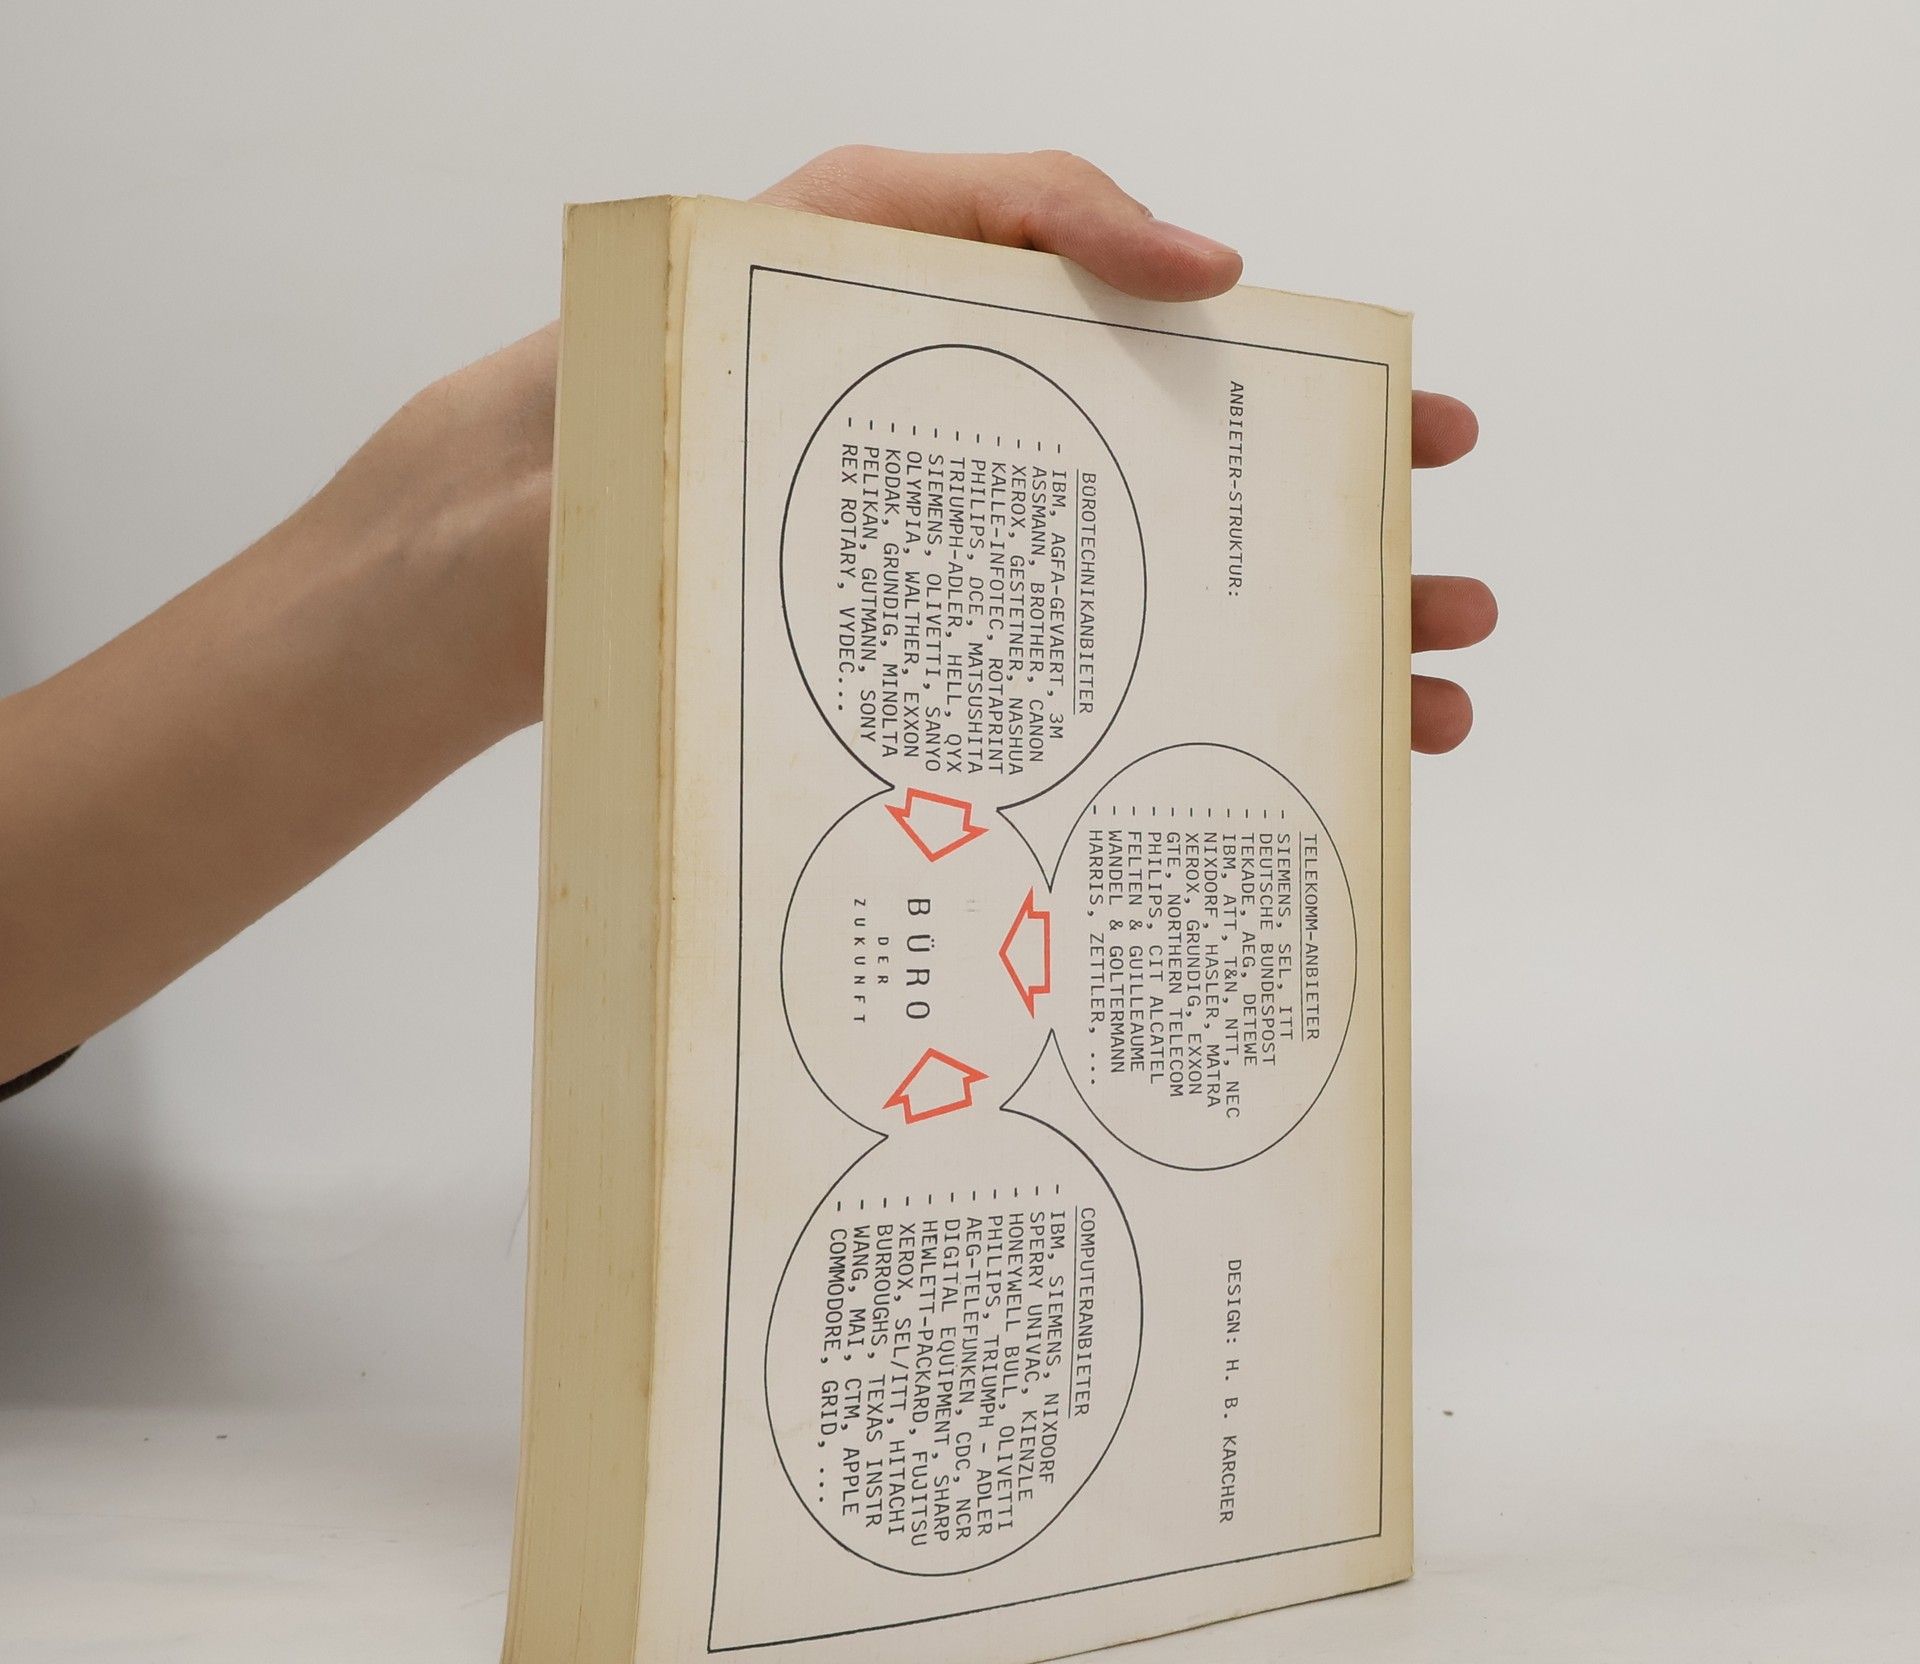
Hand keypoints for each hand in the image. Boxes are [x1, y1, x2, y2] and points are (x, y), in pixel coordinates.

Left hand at [759, 147, 1493, 751]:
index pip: (1217, 404)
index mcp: (1039, 395)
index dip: (1332, 419)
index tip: (1435, 439)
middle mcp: (1028, 512)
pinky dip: (1163, 772)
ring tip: (1412, 723)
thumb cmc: (696, 348)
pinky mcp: (930, 709)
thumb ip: (1038, 205)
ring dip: (1298, 688)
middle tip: (1454, 612)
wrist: (547, 506)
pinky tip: (1238, 798)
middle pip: (1221, 545)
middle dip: (1356, 578)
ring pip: (1171, 658)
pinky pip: (1073, 745)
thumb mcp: (868, 215)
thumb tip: (1213, 268)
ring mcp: (983, 617)